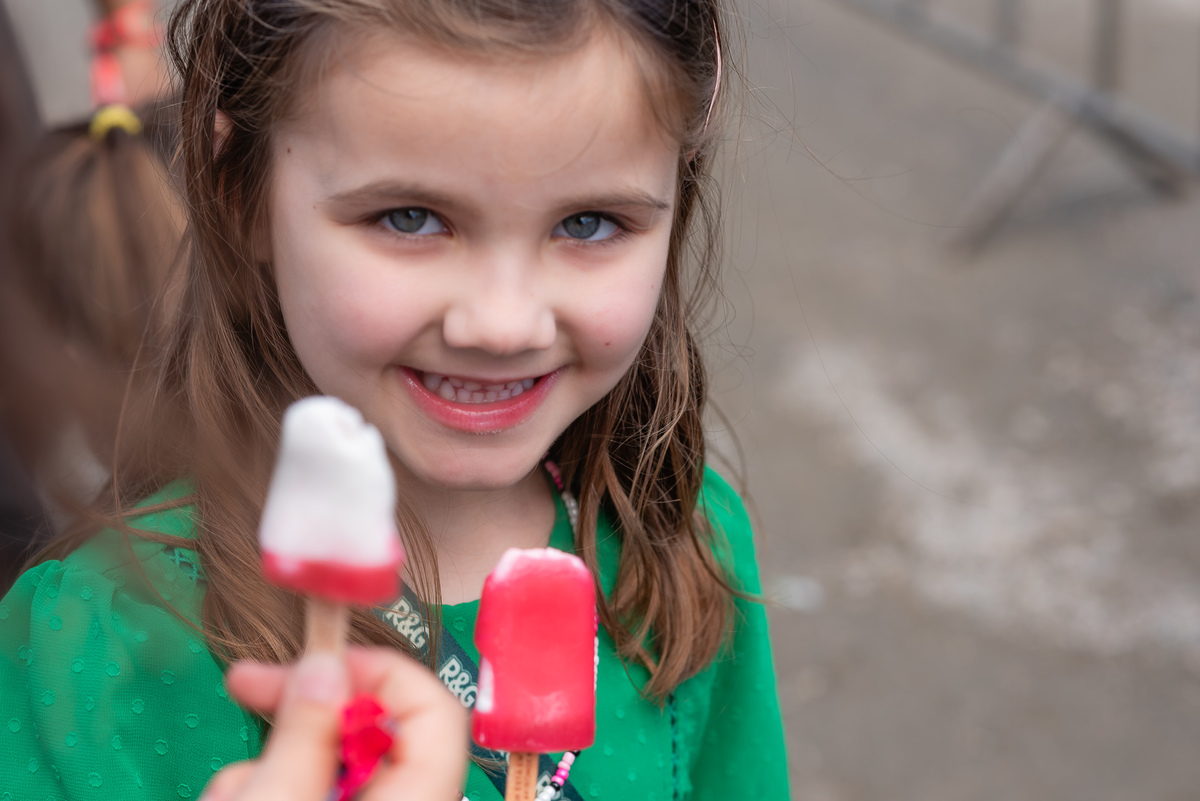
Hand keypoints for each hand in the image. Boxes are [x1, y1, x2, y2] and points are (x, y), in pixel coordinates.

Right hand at [202, 647, 466, 800]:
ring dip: (269, 767)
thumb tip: (324, 666)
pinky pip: (307, 792)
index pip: (433, 707)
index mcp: (418, 798)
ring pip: (324, 763)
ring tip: (230, 796)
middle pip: (369, 729)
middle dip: (301, 714)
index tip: (314, 660)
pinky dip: (266, 793)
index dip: (376, 672)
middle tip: (243, 682)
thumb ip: (305, 734)